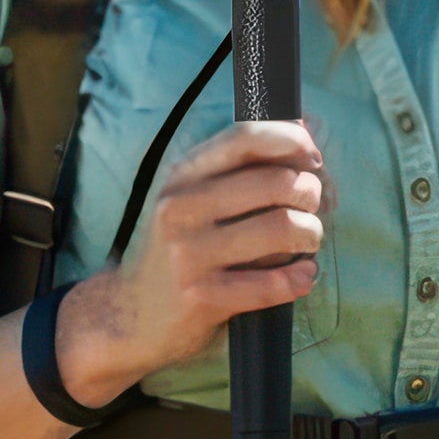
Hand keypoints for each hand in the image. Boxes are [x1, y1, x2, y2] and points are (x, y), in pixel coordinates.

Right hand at [54, 119, 325, 406]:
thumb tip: (302, 125)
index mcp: (183, 175)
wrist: (128, 313)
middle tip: (311, 207)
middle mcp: (182, 208)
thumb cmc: (176, 246)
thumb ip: (244, 163)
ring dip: (311, 234)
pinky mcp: (203, 297)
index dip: (292, 141)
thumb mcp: (193, 196)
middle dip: (310, 193)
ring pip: (283, 229)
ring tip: (307, 240)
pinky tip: (301, 275)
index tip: (311, 158)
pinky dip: (299, 278)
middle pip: (278, 183)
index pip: (246, 137)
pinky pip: (272, 283)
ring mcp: (191, 254)